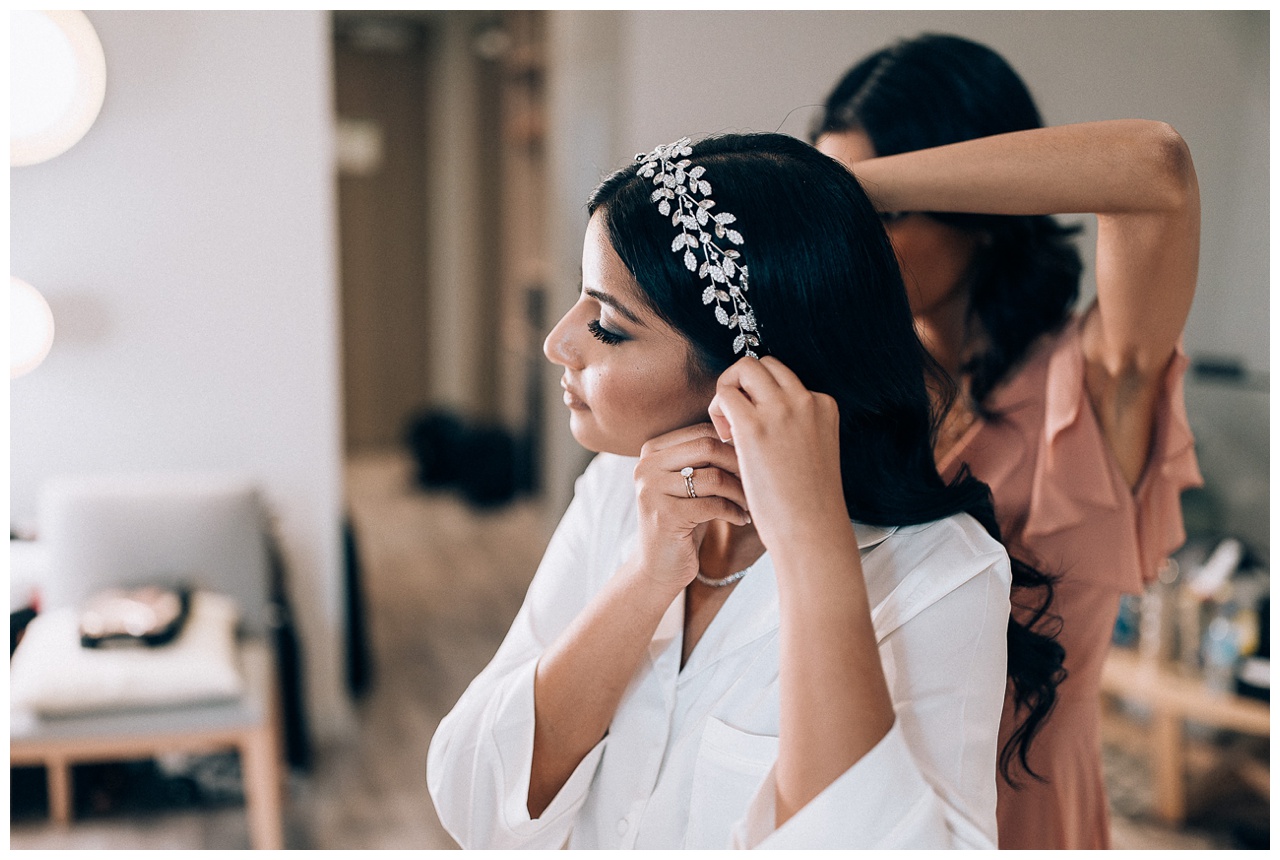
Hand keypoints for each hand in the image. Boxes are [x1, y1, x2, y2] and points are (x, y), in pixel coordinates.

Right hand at [631, 423, 751, 590]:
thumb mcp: (690, 482)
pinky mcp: (664, 516)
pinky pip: (713, 505)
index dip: (733, 445)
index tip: (752, 463)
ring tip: (750, 503)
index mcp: (651, 450)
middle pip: (707, 447)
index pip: (702, 430)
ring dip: (740, 491)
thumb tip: (749, 434)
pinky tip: (742, 519)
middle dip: (739, 464)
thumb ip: (707, 457)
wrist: (659, 566)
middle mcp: (645, 466)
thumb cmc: (683, 519)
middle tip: (755, 481)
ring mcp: (651, 491)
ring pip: (713, 477)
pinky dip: (734, 511)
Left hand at [707, 357, 848, 553]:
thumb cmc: (807, 503)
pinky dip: (717, 409)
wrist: (811, 530)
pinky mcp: (754, 426)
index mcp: (824, 406)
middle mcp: (805, 400)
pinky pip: (725, 392)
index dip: (763, 398)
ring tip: (728, 428)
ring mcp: (781, 409)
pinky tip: (724, 439)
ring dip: (728, 390)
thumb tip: (757, 417)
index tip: (758, 428)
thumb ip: (792, 428)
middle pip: (764, 364)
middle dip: (743, 385)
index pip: (784, 379)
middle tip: (736, 421)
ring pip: (744, 367)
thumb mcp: (811, 453)